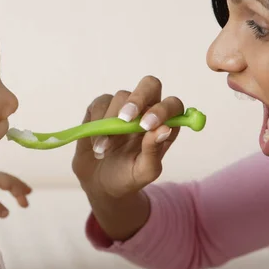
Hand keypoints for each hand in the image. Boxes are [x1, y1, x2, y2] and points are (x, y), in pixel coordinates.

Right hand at [72, 76, 183, 200]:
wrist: (99, 183)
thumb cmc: (127, 178)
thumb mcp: (144, 172)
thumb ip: (154, 152)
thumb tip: (164, 129)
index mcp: (163, 125)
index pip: (172, 105)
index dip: (162, 109)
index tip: (147, 125)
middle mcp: (146, 111)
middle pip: (150, 85)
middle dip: (138, 98)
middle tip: (125, 118)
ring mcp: (123, 107)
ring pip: (121, 96)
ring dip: (110, 123)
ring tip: (104, 150)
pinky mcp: (101, 109)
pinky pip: (99, 103)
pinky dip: (96, 122)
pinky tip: (96, 143)